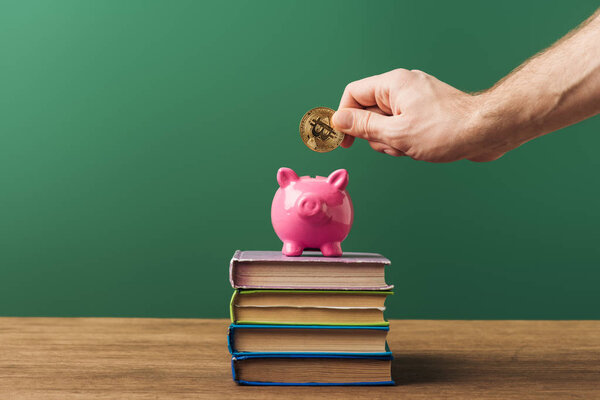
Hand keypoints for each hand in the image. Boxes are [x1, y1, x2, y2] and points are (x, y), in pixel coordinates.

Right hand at [331, 69, 507, 161]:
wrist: (486, 131)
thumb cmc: (447, 130)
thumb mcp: (396, 133)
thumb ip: (363, 126)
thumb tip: (339, 120)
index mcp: (393, 85)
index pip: (353, 94)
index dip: (344, 117)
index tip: (344, 138)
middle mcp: (403, 87)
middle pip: (368, 112)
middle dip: (375, 135)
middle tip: (393, 144)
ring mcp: (415, 99)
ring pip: (385, 124)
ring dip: (392, 141)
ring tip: (411, 147)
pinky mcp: (425, 112)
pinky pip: (402, 127)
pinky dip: (405, 141)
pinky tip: (419, 148)